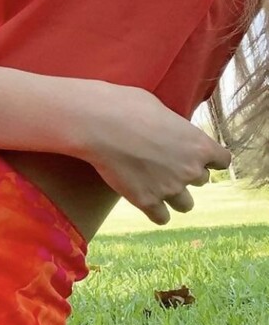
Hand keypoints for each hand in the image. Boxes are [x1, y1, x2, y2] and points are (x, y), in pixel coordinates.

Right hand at [76, 81, 230, 225]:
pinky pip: (162, 218)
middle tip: (166, 164)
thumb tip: (171, 131)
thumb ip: (175, 128)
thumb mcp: (161, 109)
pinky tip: (146, 200)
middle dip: (187, 173)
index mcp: (199, 144)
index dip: (211, 159)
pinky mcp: (147, 202)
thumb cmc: (128, 107)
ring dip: (175, 196)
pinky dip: (156, 211)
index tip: (199, 157)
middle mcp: (190, 169)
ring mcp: (170, 188)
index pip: (223, 161)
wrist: (100, 124)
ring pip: (186, 205)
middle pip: (201, 180)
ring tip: (158, 185)